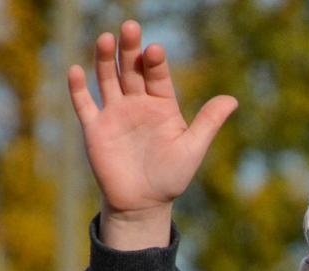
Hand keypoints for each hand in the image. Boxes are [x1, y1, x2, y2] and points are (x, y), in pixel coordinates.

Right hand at [67, 21, 237, 249]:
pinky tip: (76, 71)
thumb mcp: (193, 149)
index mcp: (162, 105)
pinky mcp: (95, 128)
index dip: (156, 62)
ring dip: (104, 59)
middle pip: (132, 69)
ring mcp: (115, 113)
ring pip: (108, 79)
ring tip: (105, 38)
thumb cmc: (171, 177)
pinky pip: (85, 104)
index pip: (158, 75)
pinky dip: (78, 89)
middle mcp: (137, 103)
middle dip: (130, 49)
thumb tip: (233, 99)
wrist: (143, 204)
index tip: (155, 49)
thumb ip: (208, 122)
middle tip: (130, 27)